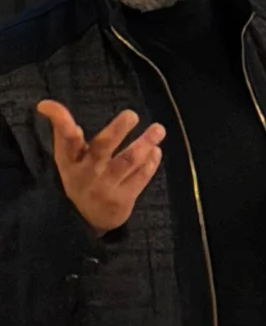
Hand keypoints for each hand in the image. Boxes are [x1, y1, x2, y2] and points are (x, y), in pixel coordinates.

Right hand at [36, 100, 164, 232]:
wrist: (85, 220)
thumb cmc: (79, 179)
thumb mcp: (68, 160)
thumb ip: (67, 138)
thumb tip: (66, 118)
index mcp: (69, 161)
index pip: (64, 139)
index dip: (59, 120)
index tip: (48, 105)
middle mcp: (87, 173)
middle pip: (102, 148)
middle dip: (117, 130)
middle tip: (132, 114)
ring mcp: (106, 187)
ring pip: (127, 162)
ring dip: (144, 144)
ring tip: (158, 129)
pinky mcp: (123, 199)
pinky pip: (140, 178)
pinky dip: (150, 163)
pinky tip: (156, 150)